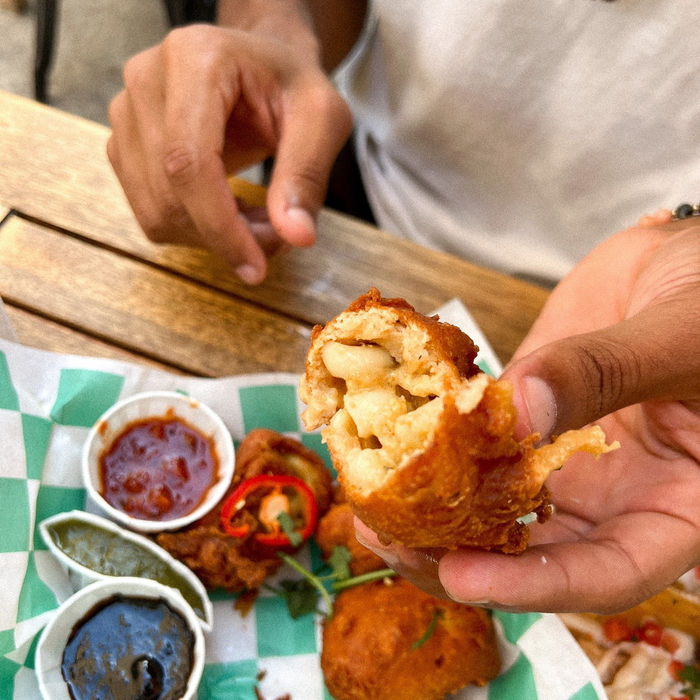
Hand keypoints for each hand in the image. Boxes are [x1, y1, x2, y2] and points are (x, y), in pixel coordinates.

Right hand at [107, 24, 351, 283]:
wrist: (260, 66)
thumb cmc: (292, 84)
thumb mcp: (322, 118)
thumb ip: (308, 174)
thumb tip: (296, 236)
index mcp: (193, 59)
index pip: (188, 161)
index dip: (219, 225)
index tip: (256, 267)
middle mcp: (145, 81)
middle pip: (168, 193)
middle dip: (224, 236)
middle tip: (277, 237)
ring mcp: (125, 114)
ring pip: (155, 212)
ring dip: (211, 238)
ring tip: (259, 220)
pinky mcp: (125, 145)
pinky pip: (152, 213)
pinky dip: (195, 231)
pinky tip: (231, 213)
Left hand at [358, 221, 699, 613]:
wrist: (681, 263)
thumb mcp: (684, 338)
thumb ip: (606, 374)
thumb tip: (521, 412)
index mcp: (674, 504)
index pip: (608, 573)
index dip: (537, 585)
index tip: (465, 575)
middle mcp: (611, 495)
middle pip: (534, 553)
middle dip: (459, 557)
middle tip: (394, 542)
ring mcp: (560, 458)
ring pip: (494, 507)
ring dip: (434, 515)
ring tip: (372, 507)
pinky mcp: (520, 418)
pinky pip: (475, 444)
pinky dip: (435, 451)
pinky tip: (390, 445)